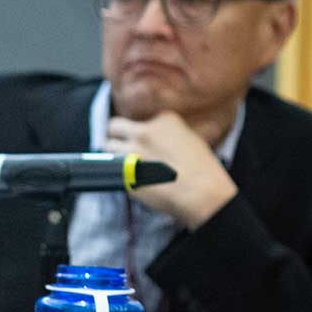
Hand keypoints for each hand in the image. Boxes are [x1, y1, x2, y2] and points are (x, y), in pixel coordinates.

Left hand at [104, 112, 237, 228]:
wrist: (201, 193)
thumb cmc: (203, 170)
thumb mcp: (190, 140)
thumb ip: (168, 135)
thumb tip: (155, 140)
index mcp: (163, 120)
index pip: (139, 118)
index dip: (139, 130)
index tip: (143, 139)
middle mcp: (143, 132)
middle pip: (115, 126)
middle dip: (117, 135)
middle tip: (123, 145)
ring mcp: (131, 151)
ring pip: (107, 147)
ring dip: (114, 154)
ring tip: (127, 164)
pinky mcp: (123, 172)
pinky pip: (113, 168)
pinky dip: (118, 172)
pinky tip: (133, 178)